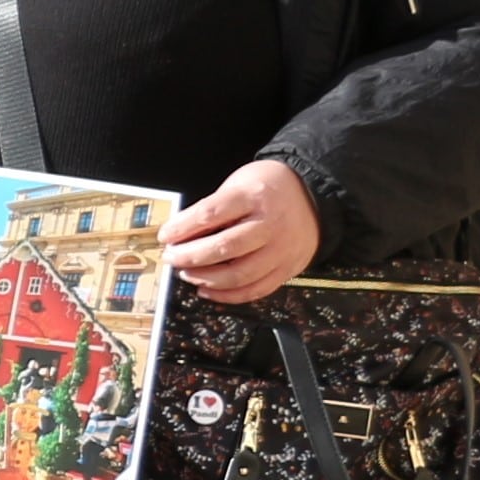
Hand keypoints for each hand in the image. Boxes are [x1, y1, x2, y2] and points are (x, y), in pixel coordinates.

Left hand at [167, 159, 322, 302]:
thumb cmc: (269, 188)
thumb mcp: (240, 184)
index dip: (183, 227)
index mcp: (254, 196)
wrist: (314, 195)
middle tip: (172, 258)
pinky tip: (208, 290)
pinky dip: (228, 295)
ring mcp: (281, 250)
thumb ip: (214, 207)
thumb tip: (181, 234)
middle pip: (224, 247)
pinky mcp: (287, 268)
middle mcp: (270, 225)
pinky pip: (256, 290)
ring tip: (187, 274)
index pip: (211, 214)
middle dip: (190, 256)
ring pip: (238, 274)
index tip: (165, 236)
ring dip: (206, 278)